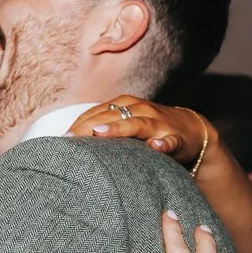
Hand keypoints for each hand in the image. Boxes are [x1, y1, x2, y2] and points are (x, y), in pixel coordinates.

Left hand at [71, 99, 210, 168]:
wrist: (191, 131)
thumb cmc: (150, 131)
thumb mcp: (125, 126)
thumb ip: (102, 131)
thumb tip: (70, 144)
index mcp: (124, 105)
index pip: (95, 113)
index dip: (77, 125)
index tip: (60, 139)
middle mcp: (139, 110)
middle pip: (110, 116)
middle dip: (88, 127)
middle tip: (69, 139)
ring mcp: (158, 123)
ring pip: (137, 124)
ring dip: (119, 128)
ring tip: (100, 133)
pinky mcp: (176, 138)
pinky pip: (170, 141)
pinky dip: (163, 143)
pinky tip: (155, 147)